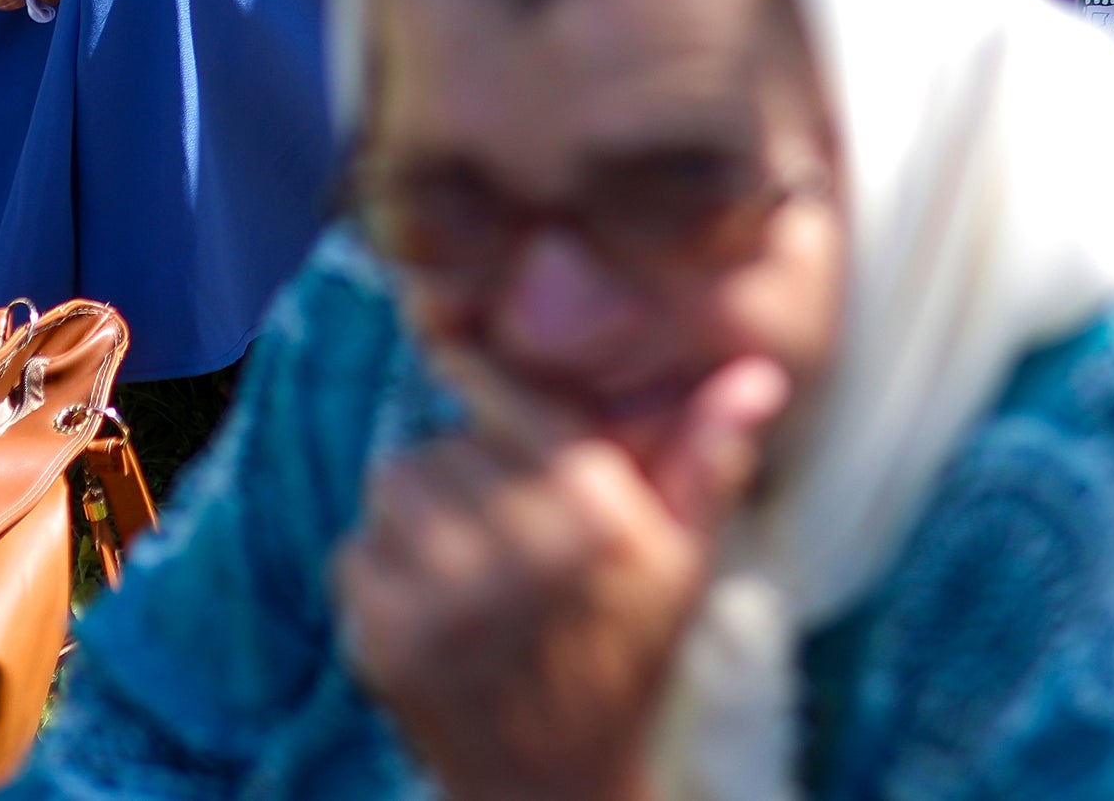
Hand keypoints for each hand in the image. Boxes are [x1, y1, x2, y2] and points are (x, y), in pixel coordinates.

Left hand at [333, 343, 787, 800]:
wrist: (558, 791)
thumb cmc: (627, 661)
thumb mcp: (684, 561)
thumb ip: (710, 458)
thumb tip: (757, 372)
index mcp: (595, 510)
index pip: (511, 397)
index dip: (478, 375)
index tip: (454, 354)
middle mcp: (522, 544)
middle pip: (445, 442)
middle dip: (462, 474)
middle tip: (492, 526)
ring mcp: (449, 593)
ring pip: (394, 482)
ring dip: (416, 513)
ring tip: (457, 559)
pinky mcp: (389, 636)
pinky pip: (356, 550)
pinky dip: (379, 572)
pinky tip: (427, 607)